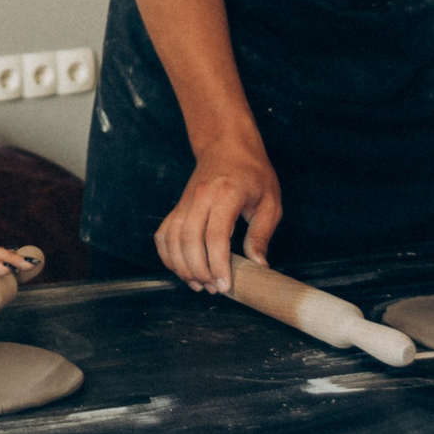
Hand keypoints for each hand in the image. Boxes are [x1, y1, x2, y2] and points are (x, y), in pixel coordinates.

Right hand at [155, 141, 280, 293]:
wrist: (227, 145)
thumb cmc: (253, 173)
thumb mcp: (270, 202)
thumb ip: (261, 235)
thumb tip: (258, 267)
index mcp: (227, 194)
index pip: (215, 235)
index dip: (218, 264)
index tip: (225, 284)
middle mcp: (201, 197)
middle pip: (189, 239)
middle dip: (198, 270)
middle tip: (213, 288)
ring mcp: (185, 201)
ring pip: (172, 238)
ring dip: (181, 266)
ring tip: (199, 283)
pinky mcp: (177, 206)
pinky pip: (163, 233)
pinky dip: (167, 254)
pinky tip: (181, 268)